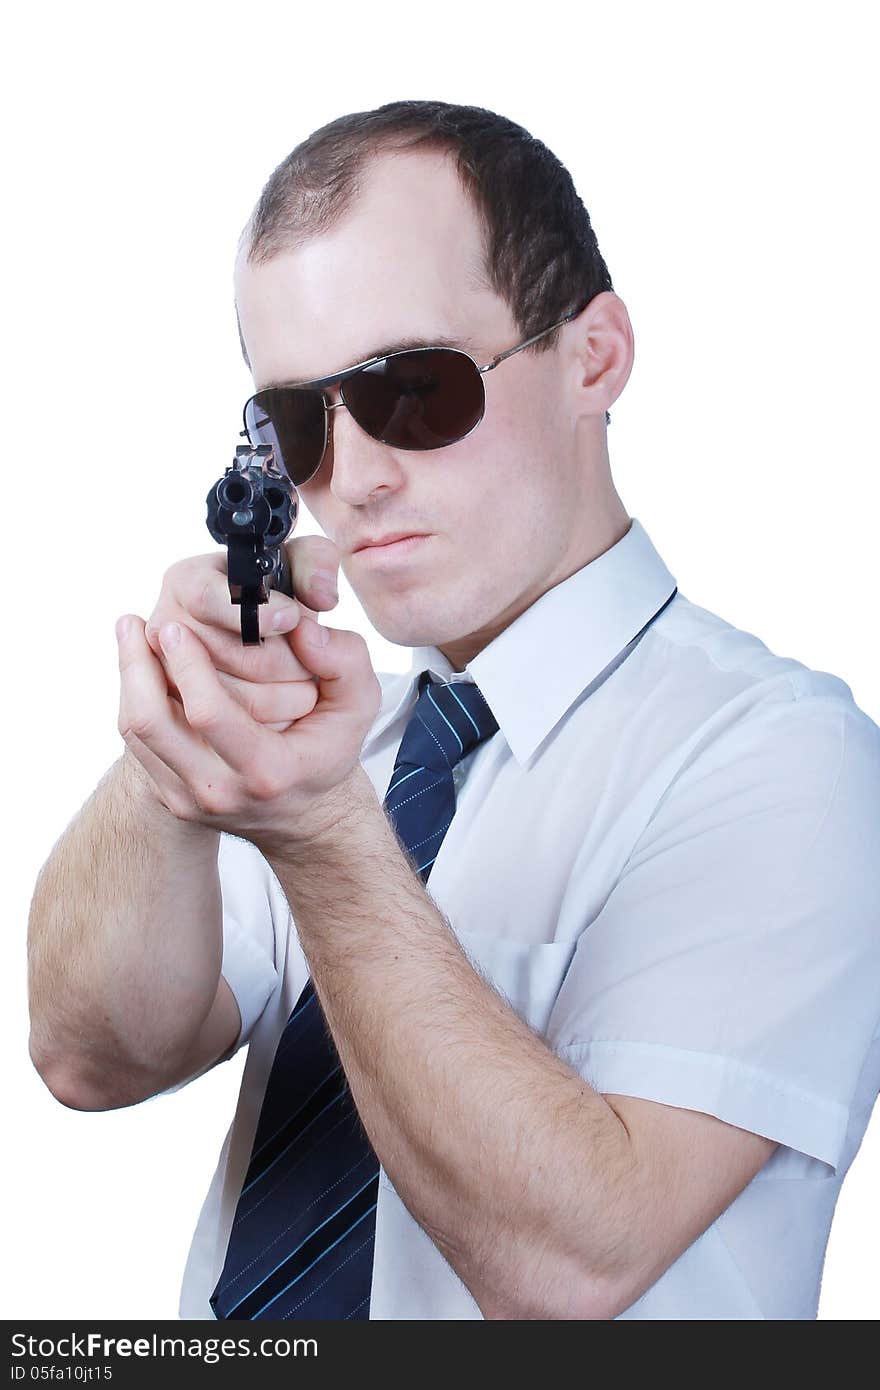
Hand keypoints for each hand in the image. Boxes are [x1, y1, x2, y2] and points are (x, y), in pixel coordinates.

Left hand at [115, 539, 381, 853]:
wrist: (307, 815)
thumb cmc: (329, 751)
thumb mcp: (358, 705)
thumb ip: (343, 660)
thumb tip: (302, 627)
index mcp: (267, 771)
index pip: (208, 713)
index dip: (186, 663)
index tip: (174, 625)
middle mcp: (219, 792)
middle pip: (151, 723)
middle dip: (136, 664)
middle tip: (136, 622)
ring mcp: (188, 800)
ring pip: (135, 732)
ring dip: (128, 677)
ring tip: (130, 633)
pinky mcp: (169, 797)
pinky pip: (137, 744)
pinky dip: (134, 698)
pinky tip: (141, 665)